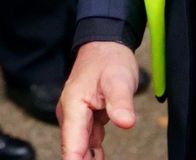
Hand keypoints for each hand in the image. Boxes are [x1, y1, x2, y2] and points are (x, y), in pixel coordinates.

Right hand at [59, 40, 140, 159]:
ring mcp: (77, 118)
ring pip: (79, 149)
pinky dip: (92, 155)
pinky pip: (87, 143)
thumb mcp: (119, 79)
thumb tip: (125, 123)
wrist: (105, 46)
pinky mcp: (85, 120)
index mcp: (73, 106)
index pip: (72, 145)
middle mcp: (70, 114)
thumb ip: (121, 102)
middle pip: (73, 150)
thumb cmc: (109, 60)